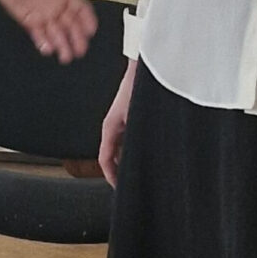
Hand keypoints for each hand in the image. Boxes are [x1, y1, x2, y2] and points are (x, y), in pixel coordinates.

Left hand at [0, 0, 97, 63]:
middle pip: (70, 25)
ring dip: (61, 45)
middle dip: (76, 38)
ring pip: (56, 33)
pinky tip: (48, 49)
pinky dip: (43, 43)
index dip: (86, 20)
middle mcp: (56, 7)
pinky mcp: (30, 21)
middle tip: (81, 49)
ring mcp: (44, 16)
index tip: (90, 30)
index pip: (80, 9)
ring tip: (66, 56)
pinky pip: (38, 35)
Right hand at [98, 61, 136, 186]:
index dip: (111, 176)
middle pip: (113, 157)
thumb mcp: (137, 117)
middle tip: (134, 187)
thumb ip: (133, 140)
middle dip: (122, 172)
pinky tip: (151, 156)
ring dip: (130, 161)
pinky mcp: (132, 119)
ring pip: (122, 149)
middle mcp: (114, 127)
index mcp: (110, 128)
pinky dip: (136, 150)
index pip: (105, 159)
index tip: (120, 189)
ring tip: (145, 174)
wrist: (147, 68)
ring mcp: (122, 123)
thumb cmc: (140, 88)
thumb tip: (133, 160)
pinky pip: (130, 140)